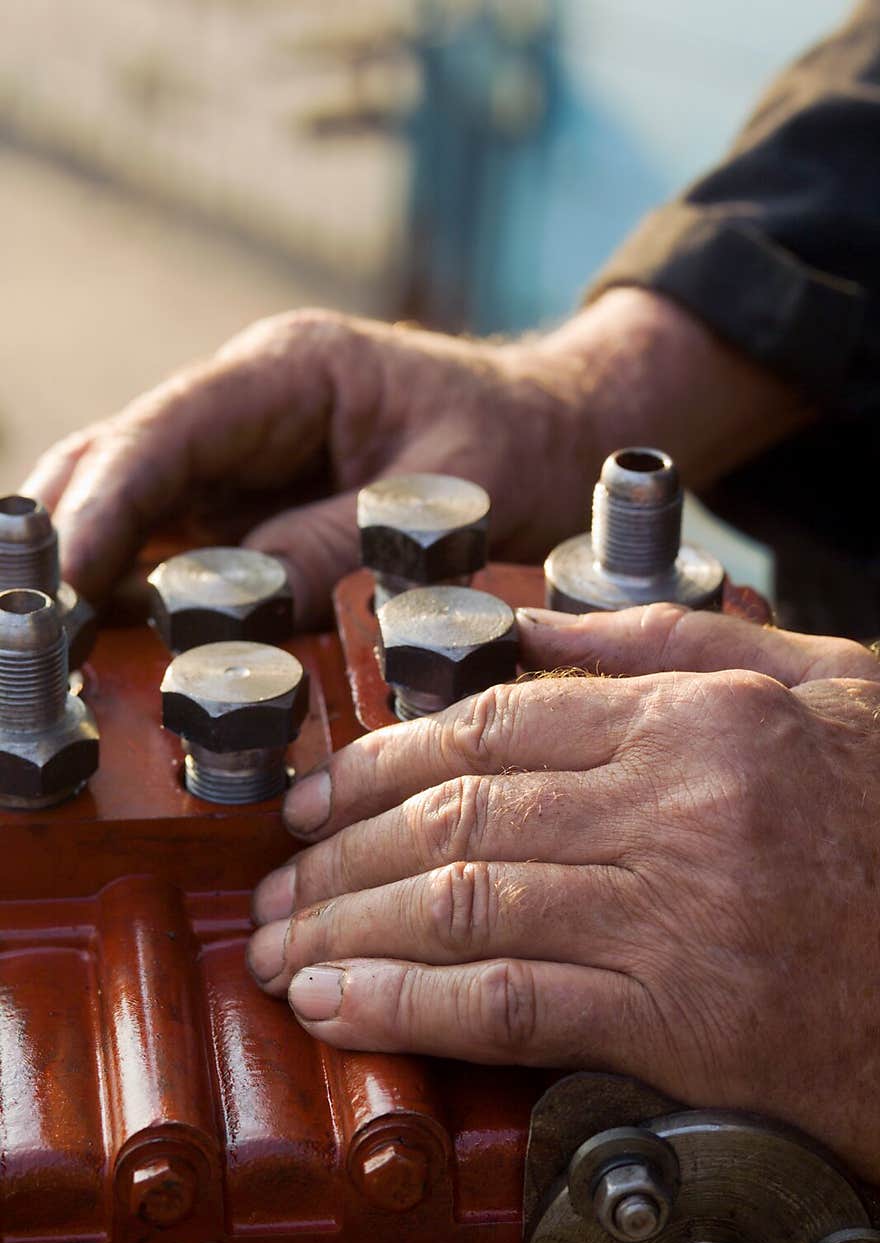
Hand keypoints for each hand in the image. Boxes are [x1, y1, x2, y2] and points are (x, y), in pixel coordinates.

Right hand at [19, 310, 589, 622]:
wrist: (558, 434)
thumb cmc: (516, 444)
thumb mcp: (444, 497)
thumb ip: (342, 544)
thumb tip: (242, 612)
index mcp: (289, 372)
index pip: (166, 430)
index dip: (106, 502)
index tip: (64, 573)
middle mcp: (246, 407)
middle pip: (119, 459)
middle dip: (63, 531)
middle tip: (29, 617)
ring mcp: (243, 457)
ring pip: (132, 504)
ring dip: (85, 566)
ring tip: (48, 638)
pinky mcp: (254, 506)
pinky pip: (178, 548)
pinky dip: (137, 591)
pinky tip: (106, 638)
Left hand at [248, 603, 879, 1180]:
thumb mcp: (815, 687)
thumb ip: (667, 646)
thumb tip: (539, 630)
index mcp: (697, 717)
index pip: (493, 725)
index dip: (379, 762)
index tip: (316, 797)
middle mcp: (674, 806)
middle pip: (456, 815)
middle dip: (341, 855)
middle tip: (276, 883)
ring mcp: (673, 915)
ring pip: (462, 905)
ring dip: (349, 931)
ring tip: (283, 949)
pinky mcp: (682, 1023)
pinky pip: (510, 1006)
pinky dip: (410, 1007)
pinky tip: (343, 1009)